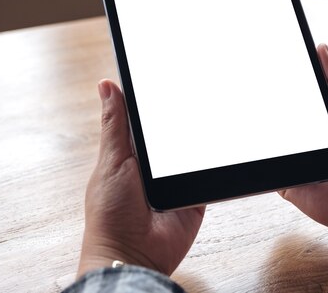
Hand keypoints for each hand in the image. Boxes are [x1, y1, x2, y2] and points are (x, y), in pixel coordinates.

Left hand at [77, 80, 204, 277]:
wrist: (134, 255)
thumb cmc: (111, 215)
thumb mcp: (111, 161)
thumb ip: (115, 125)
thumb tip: (106, 86)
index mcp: (132, 152)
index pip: (147, 117)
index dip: (155, 97)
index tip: (167, 73)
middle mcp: (156, 164)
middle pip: (174, 131)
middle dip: (184, 115)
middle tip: (199, 88)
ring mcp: (177, 179)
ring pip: (194, 149)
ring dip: (201, 138)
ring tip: (215, 110)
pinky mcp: (196, 195)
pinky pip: (208, 172)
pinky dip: (214, 162)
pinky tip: (222, 145)